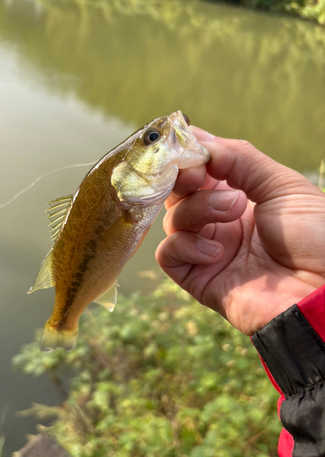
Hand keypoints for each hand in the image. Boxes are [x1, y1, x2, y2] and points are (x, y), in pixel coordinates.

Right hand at [156, 127, 324, 334]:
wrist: (321, 290)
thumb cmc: (315, 237)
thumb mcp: (282, 185)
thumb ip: (240, 159)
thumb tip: (199, 143)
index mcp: (238, 195)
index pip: (198, 170)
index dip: (187, 155)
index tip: (188, 146)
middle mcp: (219, 220)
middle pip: (178, 192)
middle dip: (182, 178)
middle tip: (197, 175)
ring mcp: (207, 249)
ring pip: (172, 219)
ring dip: (198, 208)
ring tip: (233, 210)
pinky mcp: (199, 278)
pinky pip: (168, 255)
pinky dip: (186, 245)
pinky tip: (218, 252)